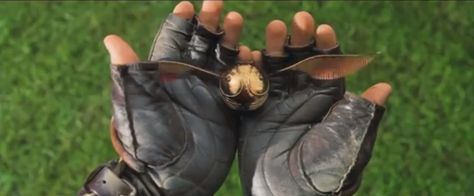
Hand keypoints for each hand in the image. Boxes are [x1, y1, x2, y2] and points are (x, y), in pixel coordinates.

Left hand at [81, 1, 248, 194]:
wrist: (171, 180)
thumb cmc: (148, 141)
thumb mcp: (136, 104)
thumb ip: (129, 71)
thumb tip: (110, 38)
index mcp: (165, 75)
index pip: (175, 40)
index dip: (182, 21)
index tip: (190, 5)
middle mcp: (189, 80)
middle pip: (203, 43)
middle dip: (212, 23)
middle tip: (221, 6)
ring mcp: (210, 93)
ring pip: (224, 58)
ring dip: (232, 40)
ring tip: (238, 23)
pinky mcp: (228, 109)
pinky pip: (240, 83)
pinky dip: (248, 68)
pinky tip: (254, 54)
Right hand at [238, 12, 391, 194]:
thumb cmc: (327, 173)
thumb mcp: (350, 140)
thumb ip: (363, 113)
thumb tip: (384, 86)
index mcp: (327, 102)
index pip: (328, 65)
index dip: (326, 46)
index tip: (323, 29)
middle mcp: (301, 99)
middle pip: (300, 60)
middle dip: (299, 39)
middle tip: (297, 20)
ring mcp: (276, 104)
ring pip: (274, 67)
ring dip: (273, 47)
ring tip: (273, 29)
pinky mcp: (253, 115)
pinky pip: (250, 86)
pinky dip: (247, 69)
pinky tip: (246, 52)